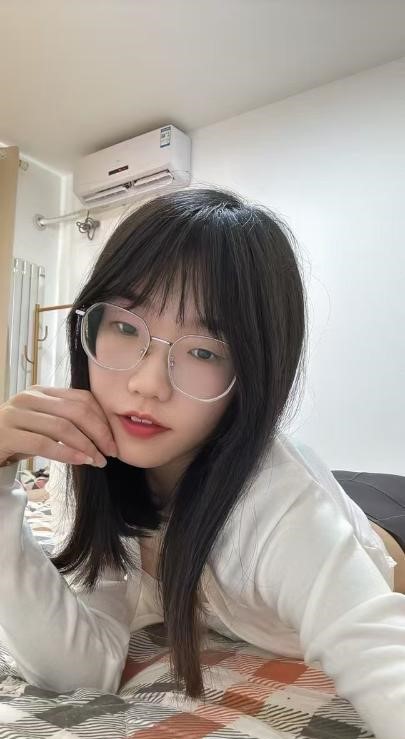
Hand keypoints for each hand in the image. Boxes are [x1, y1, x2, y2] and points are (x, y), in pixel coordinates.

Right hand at [0, 385, 117, 467]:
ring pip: (63, 427)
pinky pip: (44, 443)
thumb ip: (65, 422)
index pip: (82, 399)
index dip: (102, 419)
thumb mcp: (42, 426)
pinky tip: (81, 461)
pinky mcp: (7, 434)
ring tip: (98, 461)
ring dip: (86, 446)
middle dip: (99, 433)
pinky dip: (66, 453)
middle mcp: (29, 398)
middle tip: (111, 452)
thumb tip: (103, 433)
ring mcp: (16, 414)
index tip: (114, 440)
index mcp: (41, 392)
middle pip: (76, 411)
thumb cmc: (16, 439)